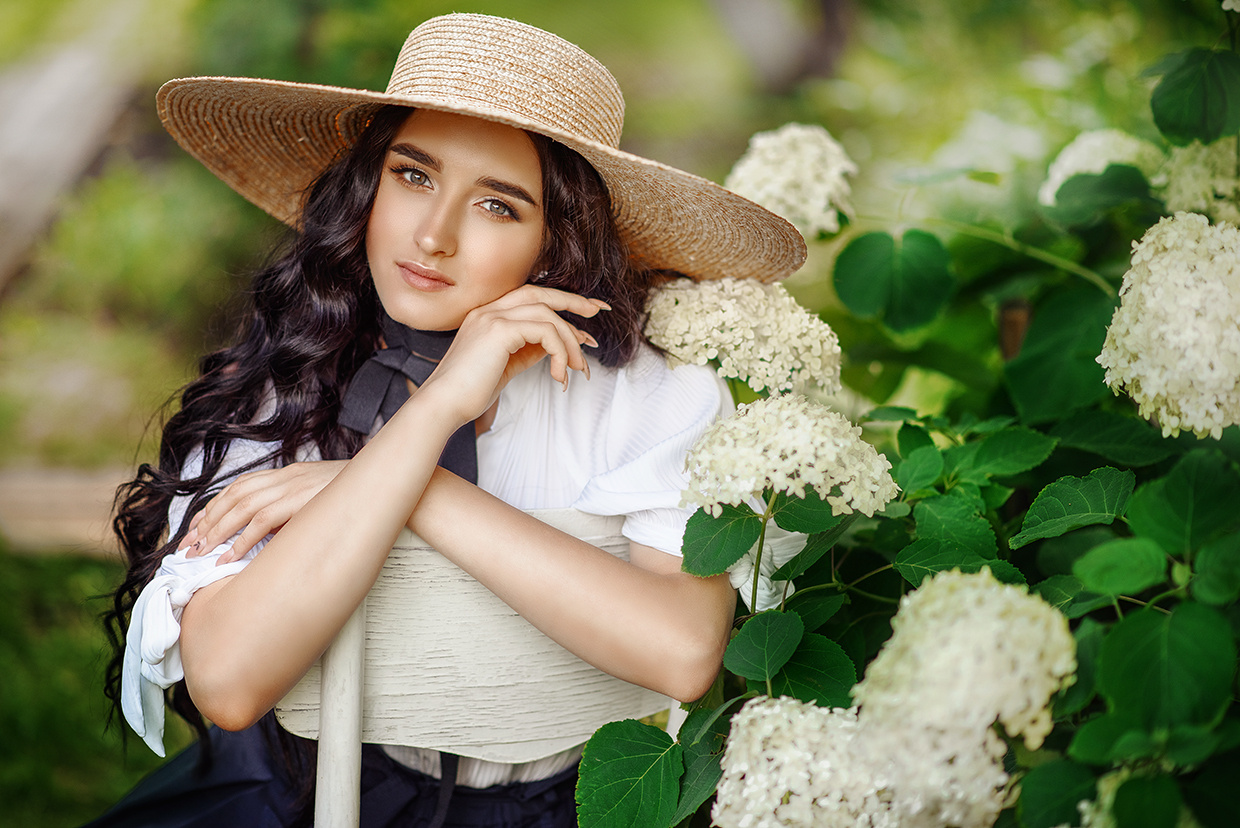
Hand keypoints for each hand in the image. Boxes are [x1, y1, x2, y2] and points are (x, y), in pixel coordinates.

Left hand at [180, 460, 347, 563]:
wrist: (381, 484)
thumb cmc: (353, 497)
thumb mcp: (318, 497)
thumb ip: (294, 508)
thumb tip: (271, 534)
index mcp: (286, 474)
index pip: (238, 488)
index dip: (214, 508)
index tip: (197, 529)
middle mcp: (285, 477)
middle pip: (232, 497)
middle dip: (206, 522)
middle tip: (188, 546)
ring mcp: (292, 487)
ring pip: (241, 508)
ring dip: (217, 532)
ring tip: (202, 553)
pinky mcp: (300, 500)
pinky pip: (262, 521)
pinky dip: (241, 540)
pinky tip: (229, 556)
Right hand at [416, 285, 606, 425]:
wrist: (443, 405)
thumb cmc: (470, 392)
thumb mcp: (506, 365)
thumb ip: (529, 349)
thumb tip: (558, 344)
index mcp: (488, 315)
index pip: (531, 299)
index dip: (562, 305)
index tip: (587, 317)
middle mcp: (489, 310)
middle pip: (541, 293)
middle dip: (574, 301)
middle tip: (599, 311)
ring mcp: (492, 317)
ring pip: (548, 315)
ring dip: (570, 341)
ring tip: (576, 369)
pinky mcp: (499, 331)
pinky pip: (545, 331)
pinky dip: (560, 351)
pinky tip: (558, 375)